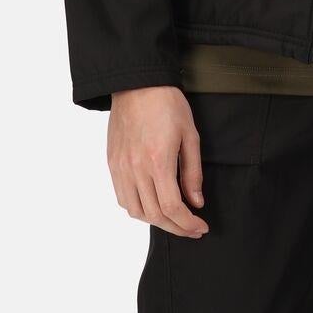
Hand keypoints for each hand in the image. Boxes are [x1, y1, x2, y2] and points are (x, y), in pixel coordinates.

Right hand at [108, 86, 207, 236]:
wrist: (137, 84)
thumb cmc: (167, 105)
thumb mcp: (190, 136)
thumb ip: (192, 173)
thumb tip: (196, 202)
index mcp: (158, 161)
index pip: (172, 208)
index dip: (187, 224)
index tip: (200, 227)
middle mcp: (136, 169)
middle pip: (154, 215)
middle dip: (176, 228)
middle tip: (192, 229)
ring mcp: (121, 167)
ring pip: (135, 211)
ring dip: (156, 221)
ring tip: (173, 219)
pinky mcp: (112, 163)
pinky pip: (122, 197)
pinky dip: (138, 209)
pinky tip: (152, 205)